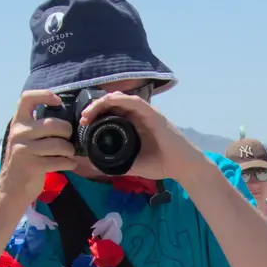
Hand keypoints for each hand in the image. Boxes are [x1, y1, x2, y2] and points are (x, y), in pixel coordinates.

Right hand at [1, 90, 80, 202]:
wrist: (12, 187)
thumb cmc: (25, 160)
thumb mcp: (25, 138)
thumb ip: (38, 126)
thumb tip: (65, 115)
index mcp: (18, 123)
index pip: (27, 98)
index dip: (45, 95)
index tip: (58, 101)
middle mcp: (19, 133)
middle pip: (54, 124)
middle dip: (68, 132)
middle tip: (69, 140)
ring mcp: (24, 149)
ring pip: (60, 144)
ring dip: (70, 151)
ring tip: (68, 155)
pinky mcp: (32, 166)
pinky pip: (60, 161)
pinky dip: (69, 163)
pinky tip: (67, 164)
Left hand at [78, 93, 200, 181]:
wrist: (183, 168)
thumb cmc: (162, 165)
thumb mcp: (131, 165)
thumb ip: (114, 164)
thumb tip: (91, 164)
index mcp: (133, 124)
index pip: (111, 111)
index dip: (95, 113)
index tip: (83, 123)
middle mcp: (138, 116)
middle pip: (113, 103)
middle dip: (95, 107)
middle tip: (83, 118)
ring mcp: (147, 114)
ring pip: (121, 99)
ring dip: (103, 102)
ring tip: (90, 112)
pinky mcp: (155, 115)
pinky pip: (136, 101)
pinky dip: (121, 99)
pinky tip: (109, 102)